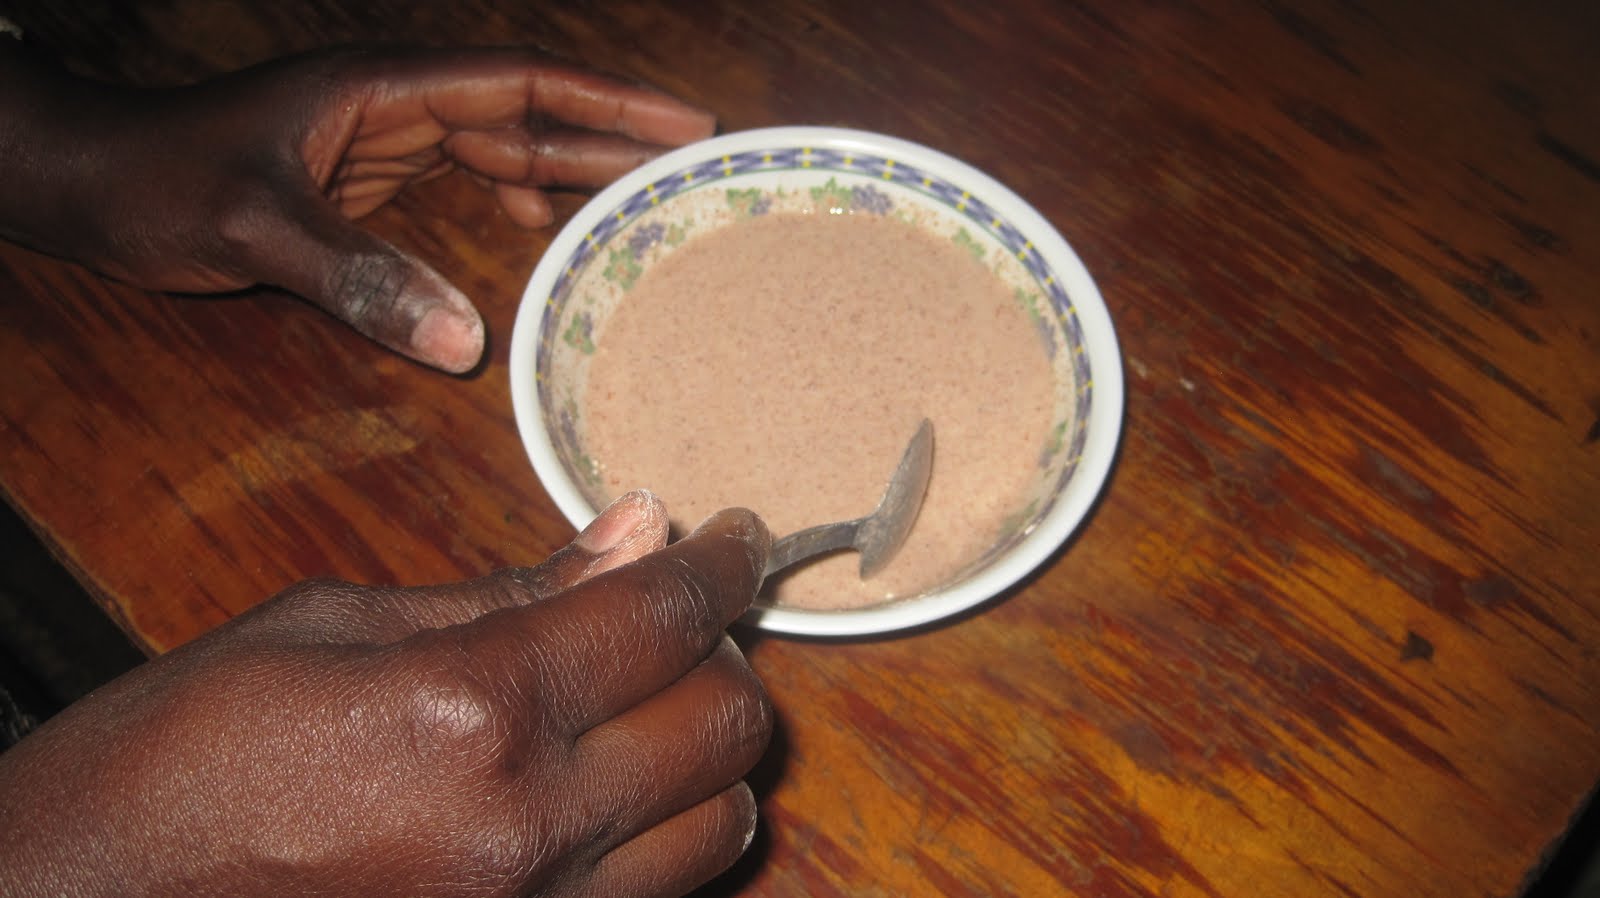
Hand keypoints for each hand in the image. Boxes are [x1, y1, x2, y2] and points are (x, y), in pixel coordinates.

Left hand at [0, 45, 715, 371]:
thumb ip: (359, 279)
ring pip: (500, 144)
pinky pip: (461, 178)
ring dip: (569, 168)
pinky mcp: (362, 174)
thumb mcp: (254, 226)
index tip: (685, 123)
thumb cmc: (158, 182)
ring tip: (644, 199)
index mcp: (381, 89)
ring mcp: (380, 138)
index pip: (521, 84)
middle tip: (693, 168)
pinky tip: (542, 230)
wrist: (88, 183)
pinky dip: (512, 199)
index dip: (608, 100)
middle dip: (610, 134)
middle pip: (527, 112)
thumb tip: (466, 347)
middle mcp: (394, 103)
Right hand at [0, 492, 772, 897]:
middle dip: (725, 651)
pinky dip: (673, 831)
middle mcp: (526, 826)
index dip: (722, 562)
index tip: (739, 538)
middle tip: (683, 615)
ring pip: (721, 822)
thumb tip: (638, 527)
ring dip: (710, 750)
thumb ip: (511, 588)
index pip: (662, 616)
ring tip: (655, 702)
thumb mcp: (333, 626)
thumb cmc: (184, 753)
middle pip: (722, 721)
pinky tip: (621, 789)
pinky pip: (663, 895)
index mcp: (471, 709)